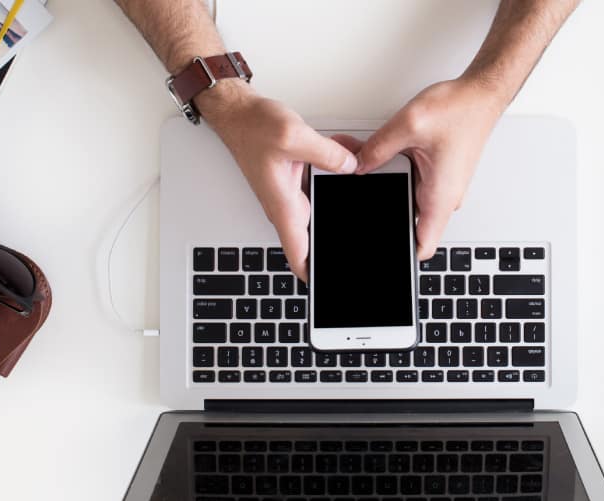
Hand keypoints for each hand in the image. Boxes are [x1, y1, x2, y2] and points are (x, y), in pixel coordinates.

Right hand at [199, 80, 357, 279]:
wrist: (237, 112)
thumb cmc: (252, 127)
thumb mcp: (294, 136)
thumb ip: (328, 154)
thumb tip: (352, 166)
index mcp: (283, 205)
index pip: (298, 254)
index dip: (313, 274)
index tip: (330, 284)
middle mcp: (287, 204)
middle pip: (318, 233)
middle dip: (340, 231)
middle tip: (365, 229)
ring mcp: (292, 192)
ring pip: (326, 203)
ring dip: (342, 193)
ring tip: (360, 170)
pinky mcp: (297, 178)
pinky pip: (324, 182)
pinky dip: (338, 170)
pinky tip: (350, 154)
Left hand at [355, 78, 506, 259]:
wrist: (481, 96)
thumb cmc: (461, 110)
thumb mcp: (409, 126)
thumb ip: (377, 149)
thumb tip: (356, 166)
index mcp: (440, 197)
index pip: (422, 247)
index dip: (400, 253)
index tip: (380, 249)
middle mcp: (443, 197)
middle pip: (406, 220)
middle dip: (382, 207)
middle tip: (361, 189)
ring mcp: (441, 188)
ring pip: (406, 198)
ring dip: (388, 185)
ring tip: (370, 162)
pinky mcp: (438, 176)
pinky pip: (412, 183)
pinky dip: (396, 172)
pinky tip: (384, 156)